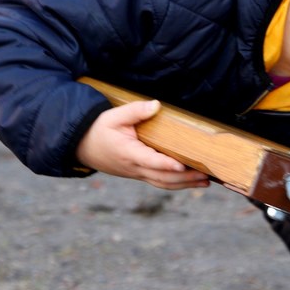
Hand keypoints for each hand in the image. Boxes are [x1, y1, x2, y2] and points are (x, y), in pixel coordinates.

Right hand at [76, 100, 209, 189]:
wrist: (83, 147)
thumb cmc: (99, 130)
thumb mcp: (114, 116)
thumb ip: (135, 110)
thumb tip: (156, 105)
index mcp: (128, 153)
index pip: (150, 161)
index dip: (166, 164)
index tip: (182, 165)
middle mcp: (134, 168)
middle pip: (162, 177)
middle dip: (185, 178)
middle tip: (206, 174)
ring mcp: (137, 174)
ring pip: (163, 183)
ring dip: (185, 184)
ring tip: (205, 181)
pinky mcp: (139, 174)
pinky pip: (159, 182)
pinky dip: (176, 184)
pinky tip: (191, 181)